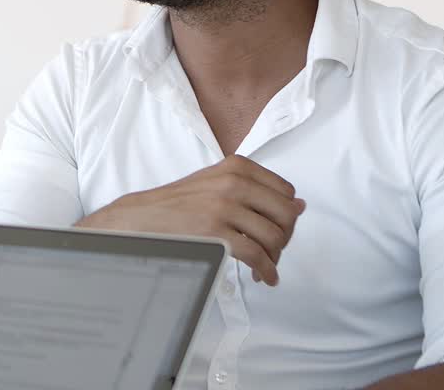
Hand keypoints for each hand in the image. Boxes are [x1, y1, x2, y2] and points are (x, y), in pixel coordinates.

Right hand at [76, 155, 305, 285]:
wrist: (143, 217)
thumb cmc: (181, 203)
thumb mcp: (218, 183)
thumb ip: (257, 191)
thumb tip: (300, 206)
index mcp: (237, 166)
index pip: (287, 192)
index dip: (287, 215)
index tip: (277, 229)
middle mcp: (234, 182)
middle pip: (286, 215)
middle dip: (285, 238)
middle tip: (273, 251)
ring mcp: (224, 207)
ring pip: (274, 237)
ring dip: (275, 258)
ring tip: (264, 266)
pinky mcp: (216, 232)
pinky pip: (257, 255)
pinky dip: (267, 270)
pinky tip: (264, 276)